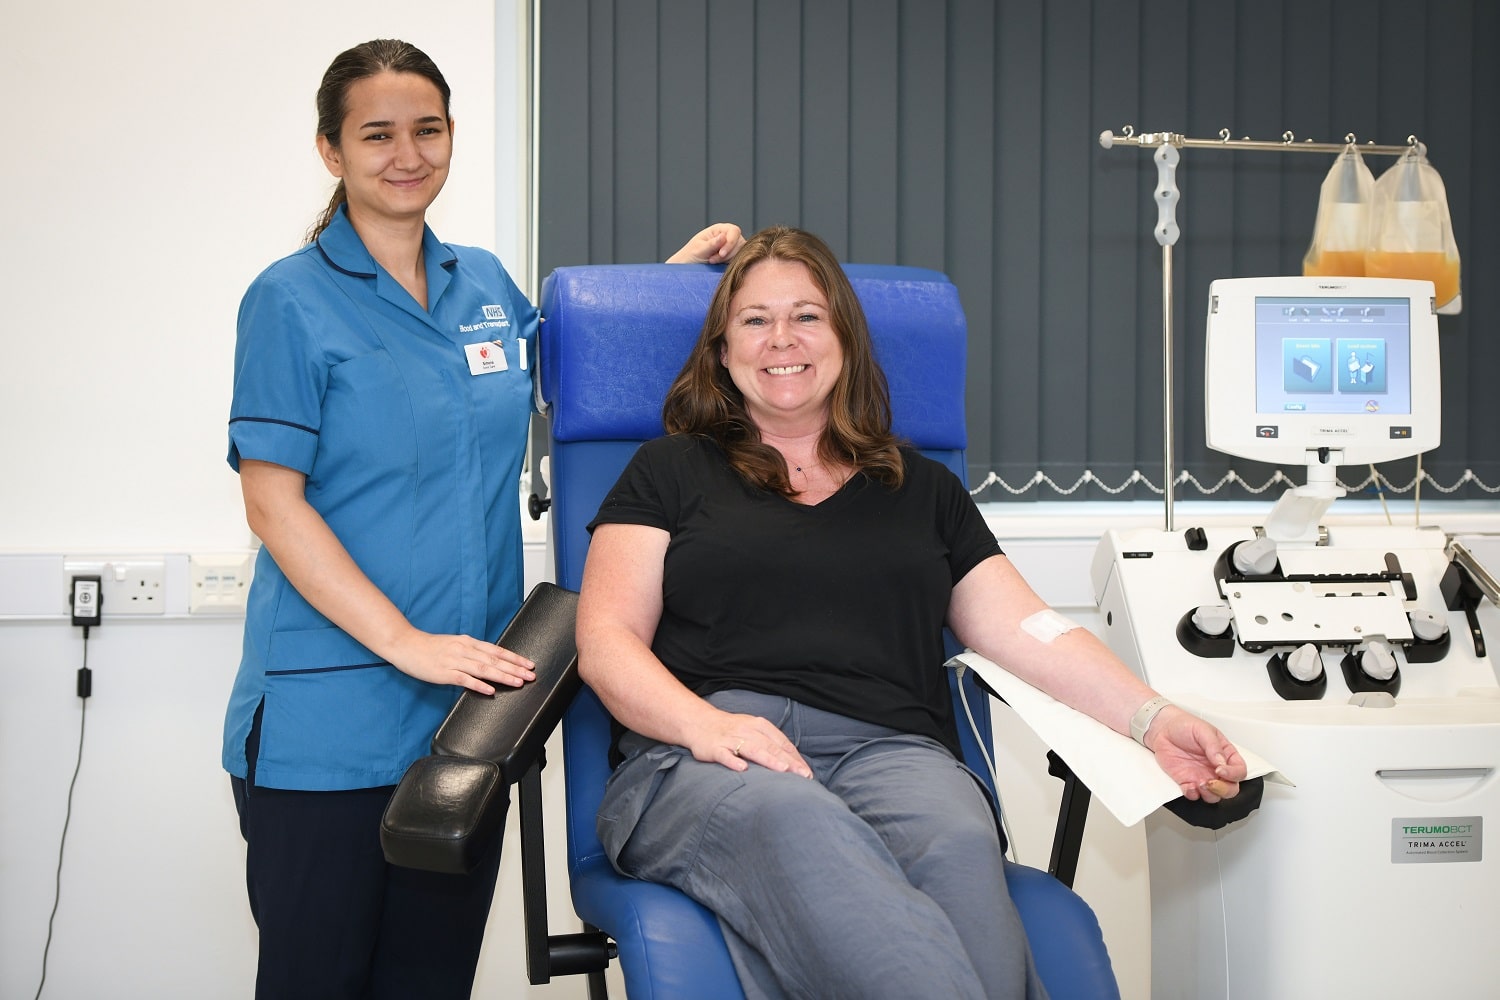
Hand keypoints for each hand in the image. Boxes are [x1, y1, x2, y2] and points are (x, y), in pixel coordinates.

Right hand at [385, 630, 535, 695]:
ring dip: (503, 676)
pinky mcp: (444, 673)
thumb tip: (490, 660)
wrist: (406, 645)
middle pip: (494, 660)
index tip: (529, 664)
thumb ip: (472, 652)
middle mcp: (464, 650)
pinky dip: (479, 685)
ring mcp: (454, 661)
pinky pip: (465, 680)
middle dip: (515, 668)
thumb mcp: (455, 644)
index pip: (497, 650)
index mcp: (468, 642)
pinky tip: (491, 690)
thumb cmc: (430, 647)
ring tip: (518, 682)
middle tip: (530, 675)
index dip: (514, 657)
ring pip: (484, 669)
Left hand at [666, 223, 745, 263]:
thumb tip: (723, 237)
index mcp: (719, 229)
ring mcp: (731, 248)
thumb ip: (712, 244)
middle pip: (739, 243)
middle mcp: (727, 237)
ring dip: (728, 260)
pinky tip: (718, 266)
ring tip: (712, 262)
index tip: (722, 254)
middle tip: (712, 260)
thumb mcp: (699, 249)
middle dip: (728, 254)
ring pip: (741, 253)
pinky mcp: (732, 259)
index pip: (734, 231)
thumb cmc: (689, 256)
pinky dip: (730, 265)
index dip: (730, 242)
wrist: (686, 268)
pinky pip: (739, 262)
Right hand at [690, 709, 813, 778]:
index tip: (807, 773)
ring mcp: (730, 739)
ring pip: (752, 749)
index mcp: (759, 725)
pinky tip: (743, 769)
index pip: (781, 742)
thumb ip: (771, 743)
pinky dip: (733, 761)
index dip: (795, 757)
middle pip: (771, 746)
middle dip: (788, 761)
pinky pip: (724, 755)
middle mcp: (747, 730)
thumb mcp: (753, 730)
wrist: (698, 722)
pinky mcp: (714, 748)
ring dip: (768, 759)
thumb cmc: (732, 730)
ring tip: (783, 770)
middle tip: (803, 775)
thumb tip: (793, 762)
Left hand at [1144, 706, 1246, 802]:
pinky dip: (1192, 794)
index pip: (1239, 771)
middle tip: (1211, 782)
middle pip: (1230, 789)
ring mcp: (1202, 776)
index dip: (1234, 774)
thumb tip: (1221, 762)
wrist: (1162, 729)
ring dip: (1209, 794)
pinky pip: (1193, 795)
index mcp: (1225, 755)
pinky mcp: (1187, 782)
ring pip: (1214, 796)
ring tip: (1199, 783)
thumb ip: (1214, 746)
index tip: (1221, 770)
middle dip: (1224, 790)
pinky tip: (1188, 785)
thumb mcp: (1203, 730)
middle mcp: (1216, 769)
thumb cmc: (1185, 726)